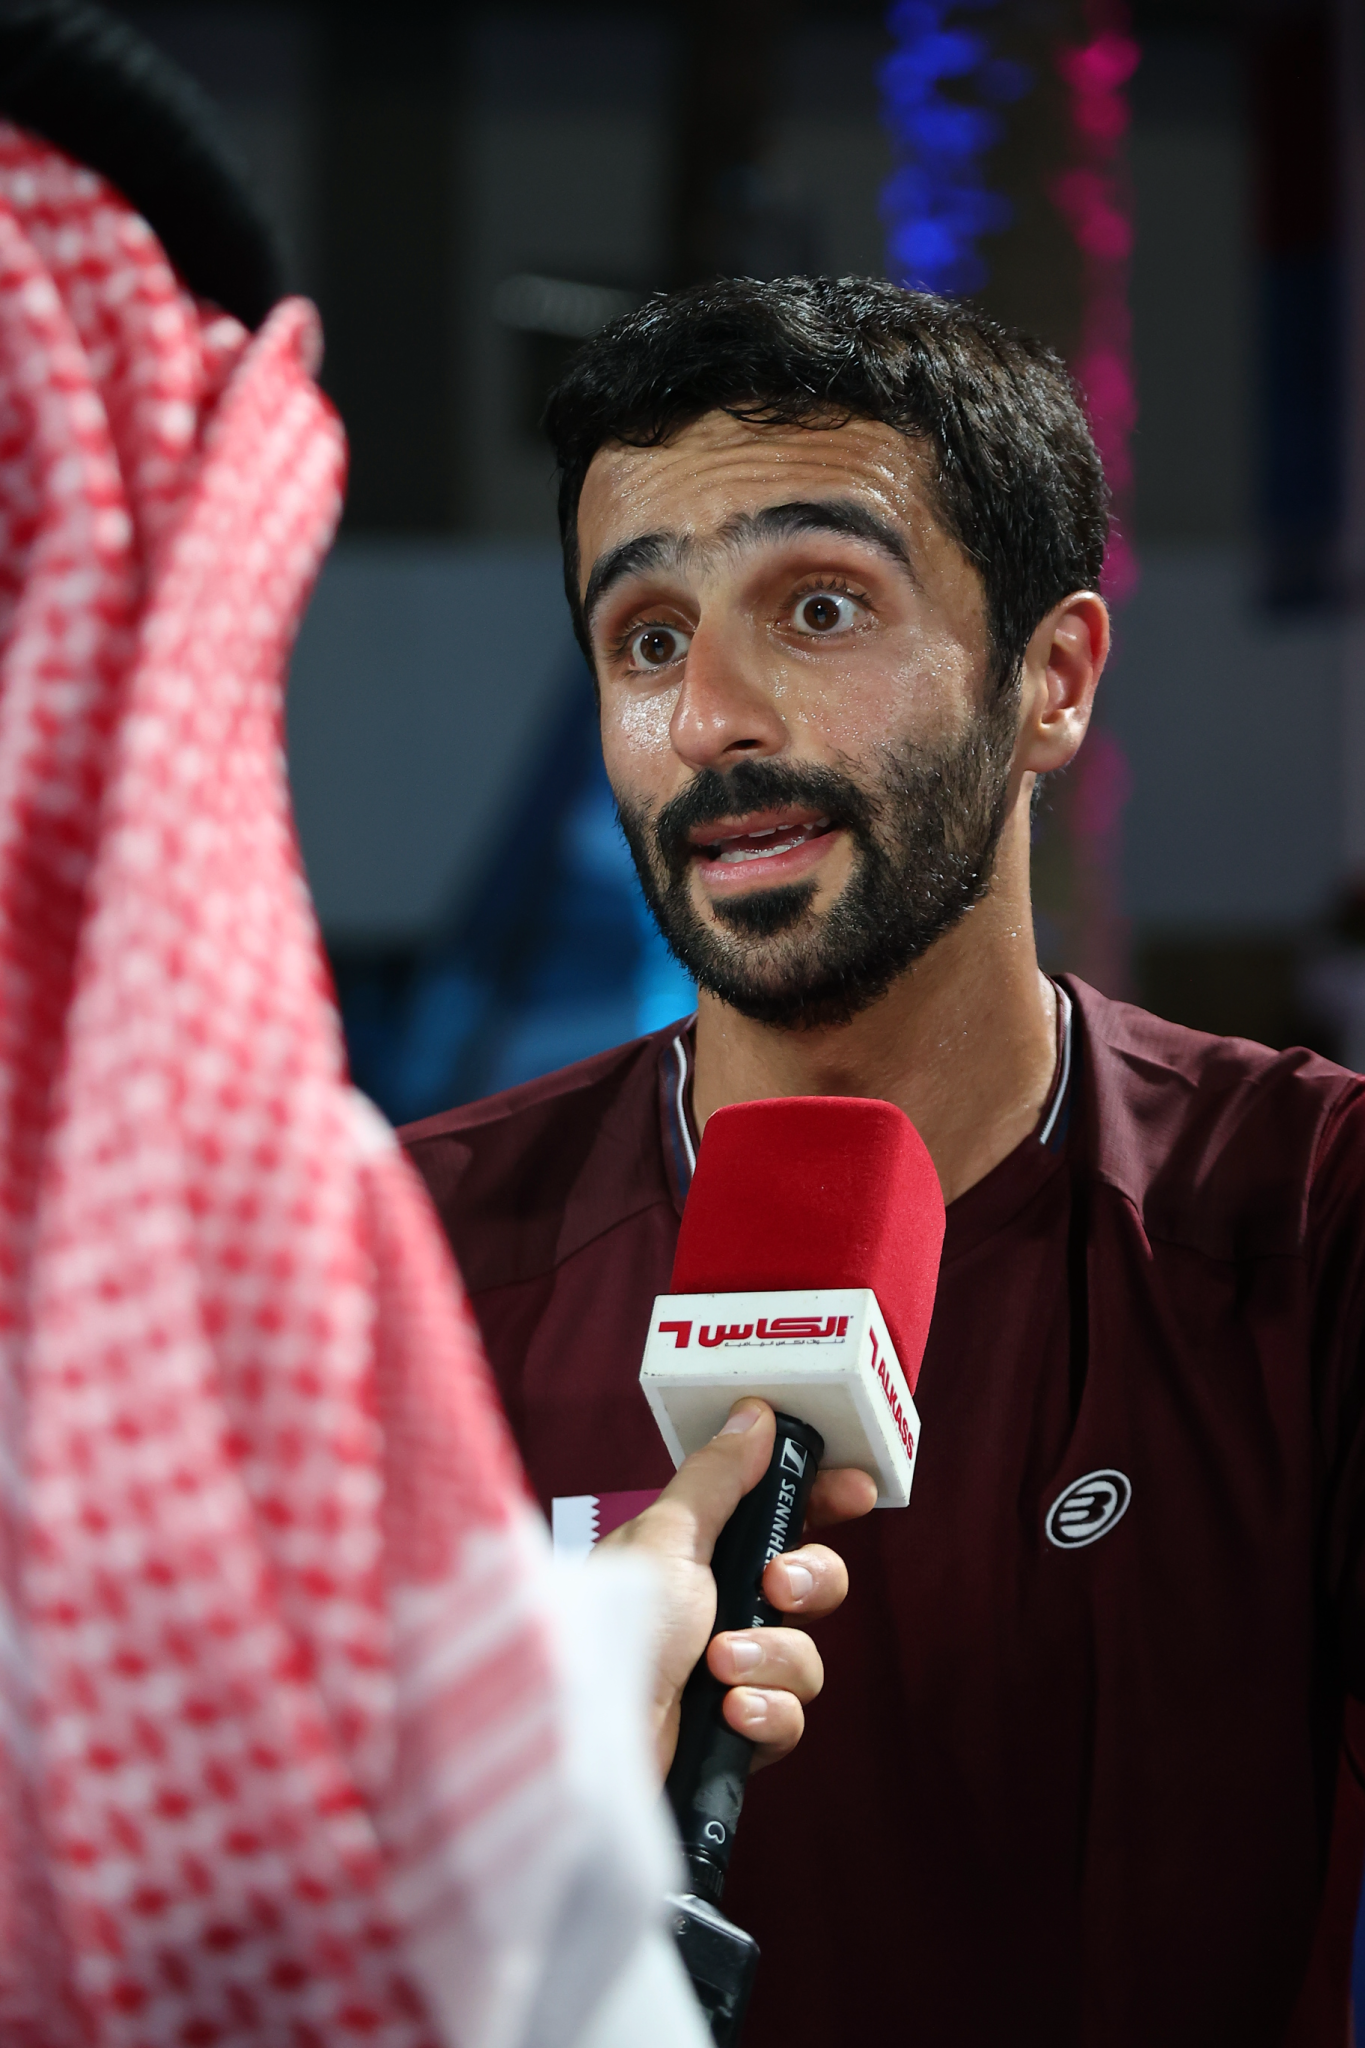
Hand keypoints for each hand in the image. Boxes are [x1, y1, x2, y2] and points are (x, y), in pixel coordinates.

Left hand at [596, 1398, 876, 1778]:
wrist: (587, 1743)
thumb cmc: (614, 1630)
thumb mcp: (666, 1539)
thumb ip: (716, 1478)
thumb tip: (754, 1414)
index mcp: (700, 1554)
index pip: (779, 1516)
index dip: (822, 1499)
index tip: (856, 1490)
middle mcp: (720, 1610)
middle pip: (813, 1582)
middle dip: (810, 1579)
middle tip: (774, 1585)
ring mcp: (731, 1676)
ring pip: (807, 1655)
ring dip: (772, 1655)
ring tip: (721, 1665)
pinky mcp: (736, 1736)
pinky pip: (790, 1718)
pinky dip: (766, 1712)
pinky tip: (730, 1712)